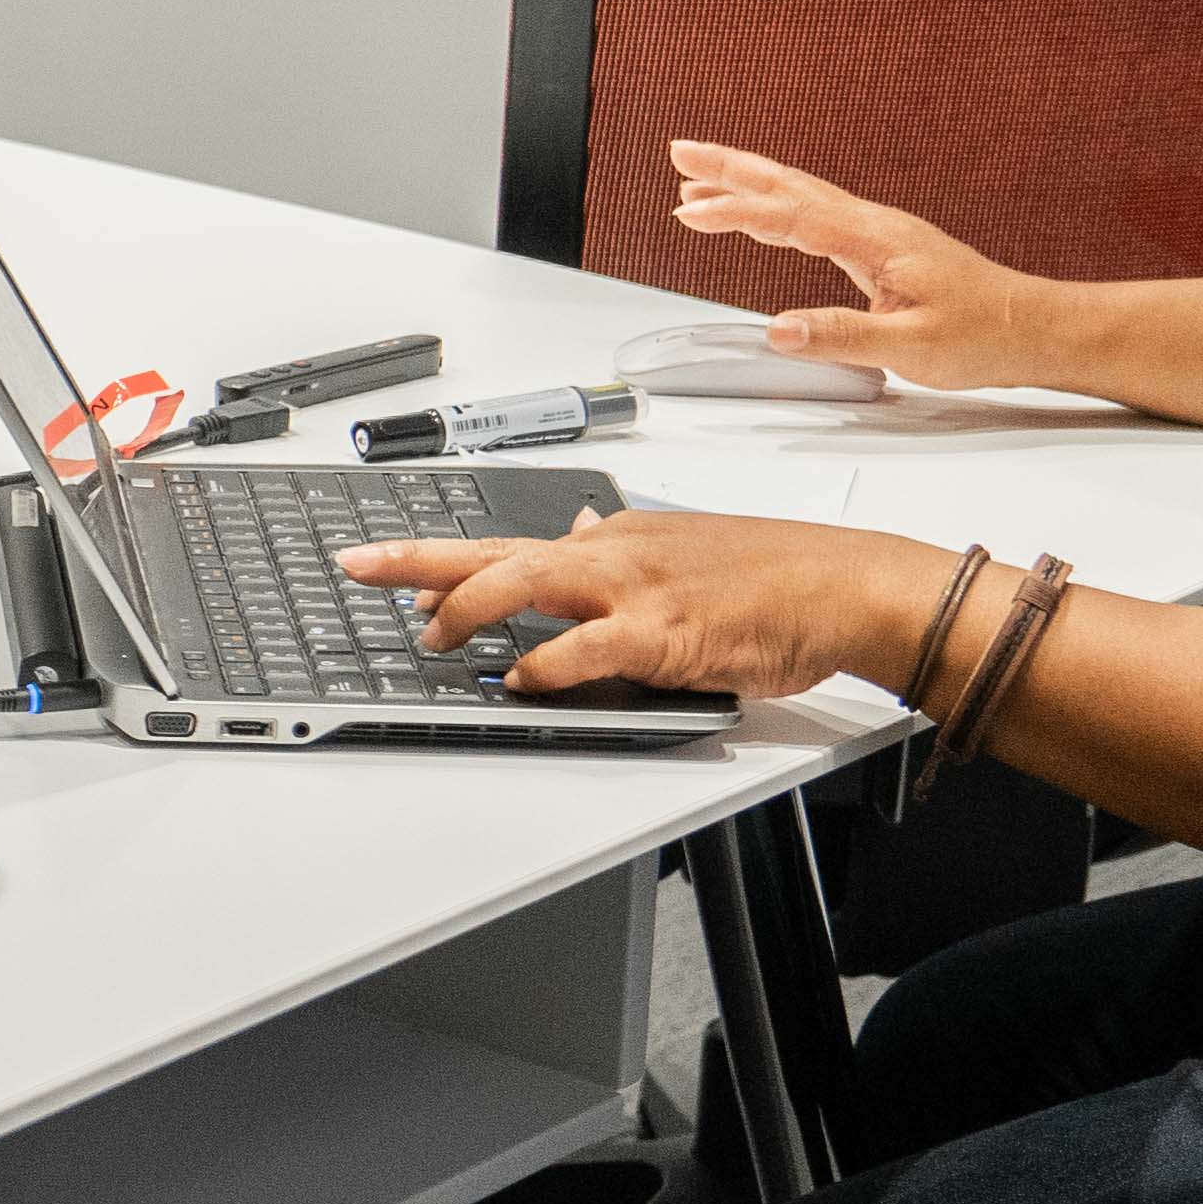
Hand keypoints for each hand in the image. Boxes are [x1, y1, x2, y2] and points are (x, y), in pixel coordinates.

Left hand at [339, 509, 941, 703]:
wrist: (843, 585)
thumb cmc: (772, 578)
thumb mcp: (679, 546)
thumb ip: (617, 547)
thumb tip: (573, 526)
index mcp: (612, 541)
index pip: (509, 544)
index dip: (442, 559)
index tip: (386, 565)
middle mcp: (613, 555)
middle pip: (495, 549)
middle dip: (417, 560)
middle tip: (358, 567)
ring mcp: (636, 591)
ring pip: (528, 582)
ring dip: (468, 607)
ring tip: (430, 634)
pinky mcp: (665, 633)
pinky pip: (587, 648)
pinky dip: (545, 664)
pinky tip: (517, 677)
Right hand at [661, 145, 1064, 390]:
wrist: (1030, 326)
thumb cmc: (982, 336)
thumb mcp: (912, 347)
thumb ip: (843, 335)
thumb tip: (780, 330)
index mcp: (877, 241)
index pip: (792, 218)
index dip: (737, 212)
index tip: (687, 211)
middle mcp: (874, 225)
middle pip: (790, 185)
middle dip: (731, 167)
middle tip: (679, 151)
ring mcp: (878, 232)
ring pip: (801, 193)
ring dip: (749, 180)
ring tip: (699, 177)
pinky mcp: (881, 246)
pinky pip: (815, 212)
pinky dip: (777, 203)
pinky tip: (764, 211)